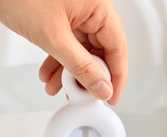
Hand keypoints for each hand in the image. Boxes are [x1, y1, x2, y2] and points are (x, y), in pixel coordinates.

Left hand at [0, 0, 127, 104]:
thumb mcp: (54, 37)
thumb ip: (81, 66)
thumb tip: (101, 87)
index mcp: (98, 6)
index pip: (117, 47)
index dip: (116, 76)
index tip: (111, 97)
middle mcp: (90, 8)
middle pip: (99, 51)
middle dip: (86, 76)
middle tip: (80, 94)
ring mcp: (75, 14)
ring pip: (81, 51)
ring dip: (69, 72)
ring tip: (56, 87)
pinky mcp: (61, 19)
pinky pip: (67, 45)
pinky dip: (59, 61)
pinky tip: (49, 74)